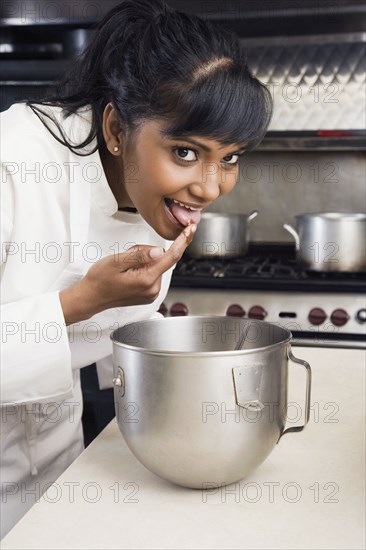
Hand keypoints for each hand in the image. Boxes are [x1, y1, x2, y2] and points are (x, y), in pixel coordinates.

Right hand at [60, 224, 195, 324]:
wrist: (91, 297)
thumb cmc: (100, 279)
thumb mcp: (116, 261)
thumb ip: (139, 255)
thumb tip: (159, 250)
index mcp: (147, 279)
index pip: (171, 257)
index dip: (182, 241)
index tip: (191, 229)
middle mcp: (153, 289)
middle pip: (161, 258)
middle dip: (147, 252)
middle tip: (127, 256)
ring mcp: (152, 293)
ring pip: (156, 265)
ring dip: (143, 260)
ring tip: (125, 267)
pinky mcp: (149, 294)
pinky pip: (152, 273)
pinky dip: (143, 267)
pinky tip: (129, 272)